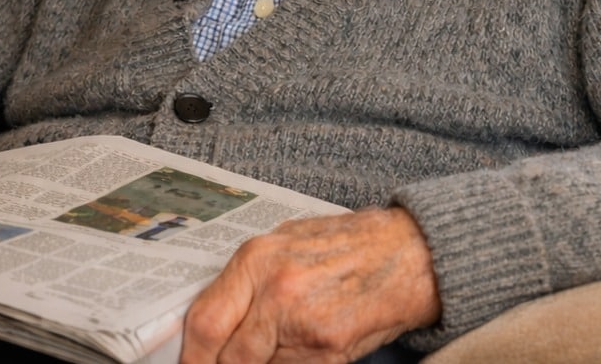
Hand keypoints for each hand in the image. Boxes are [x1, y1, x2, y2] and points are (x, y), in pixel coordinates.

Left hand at [180, 207, 440, 362]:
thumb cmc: (348, 247)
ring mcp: (302, 321)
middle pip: (223, 354)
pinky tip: (302, 353)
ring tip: (278, 350)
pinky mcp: (329, 347)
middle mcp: (275, 289)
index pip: (202, 322)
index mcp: (256, 259)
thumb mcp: (286, 246)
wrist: (409, 253)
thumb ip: (248, 283)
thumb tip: (211, 326)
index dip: (191, 356)